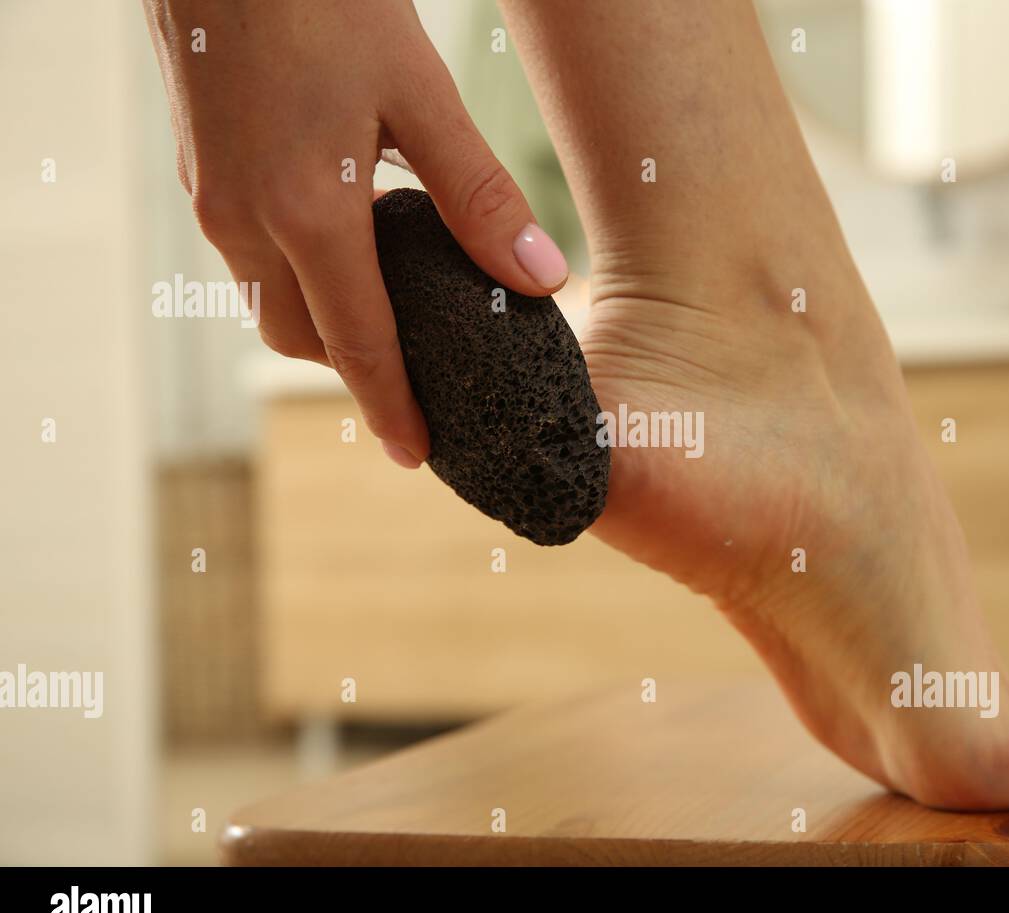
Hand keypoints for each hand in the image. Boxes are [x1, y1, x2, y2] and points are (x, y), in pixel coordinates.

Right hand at [143, 0, 568, 465]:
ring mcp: (211, 196)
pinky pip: (250, 256)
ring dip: (324, 322)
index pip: (357, 345)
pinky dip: (298, 275)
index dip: (391, 407)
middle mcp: (244, 220)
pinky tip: (344, 245)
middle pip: (302, 337)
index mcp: (306, 213)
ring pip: (269, 299)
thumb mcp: (419, 94)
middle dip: (356, 369)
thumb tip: (539, 277)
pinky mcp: (200, 170)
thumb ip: (479, 195)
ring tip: (389, 318)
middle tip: (418, 383)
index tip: (419, 454)